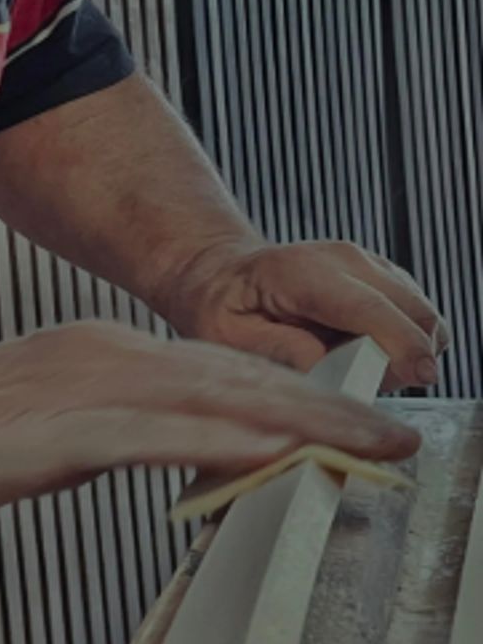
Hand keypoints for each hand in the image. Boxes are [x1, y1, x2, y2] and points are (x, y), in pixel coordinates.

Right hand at [0, 321, 418, 524]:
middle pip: (238, 378)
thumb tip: (190, 438)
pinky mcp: (67, 431)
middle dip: (323, 404)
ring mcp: (95, 389)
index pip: (226, 371)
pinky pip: (157, 434)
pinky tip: (268, 446)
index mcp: (119, 354)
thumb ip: (135, 417)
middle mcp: (117, 359)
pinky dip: (219, 440)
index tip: (347, 415)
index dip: (296, 393)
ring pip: (214, 400)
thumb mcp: (77, 412)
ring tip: (361, 438)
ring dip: (297, 420)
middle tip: (385, 427)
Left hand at [165, 240, 448, 389]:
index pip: (367, 306)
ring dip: (407, 349)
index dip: (401, 343)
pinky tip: (363, 349)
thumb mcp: (230, 337)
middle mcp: (343, 258)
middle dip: (408, 356)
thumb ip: (279, 350)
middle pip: (410, 308)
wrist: (226, 273)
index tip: (420, 377)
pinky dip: (403, 338)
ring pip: (421, 311)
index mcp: (301, 272)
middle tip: (366, 384)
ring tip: (357, 365)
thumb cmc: (223, 308)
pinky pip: (414, 311)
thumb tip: (328, 367)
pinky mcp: (379, 273)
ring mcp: (365, 261)